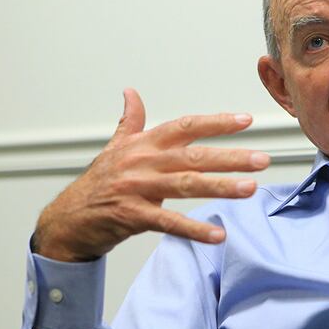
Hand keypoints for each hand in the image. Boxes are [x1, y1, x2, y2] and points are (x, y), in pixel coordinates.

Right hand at [32, 88, 269, 261]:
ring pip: (186, 185)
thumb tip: (130, 92)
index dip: (216, 123)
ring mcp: (137, 188)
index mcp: (143, 143)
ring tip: (250, 189)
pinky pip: (168, 222)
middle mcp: (143, 162)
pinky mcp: (132, 216)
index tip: (246, 120)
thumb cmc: (98, 182)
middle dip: (230, 157)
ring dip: (221, 187)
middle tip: (262, 160)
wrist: (67, 219)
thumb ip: (130, 121)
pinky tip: (218, 235)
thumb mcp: (115, 147)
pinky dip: (194, 229)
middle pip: (193, 156)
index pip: (185, 126)